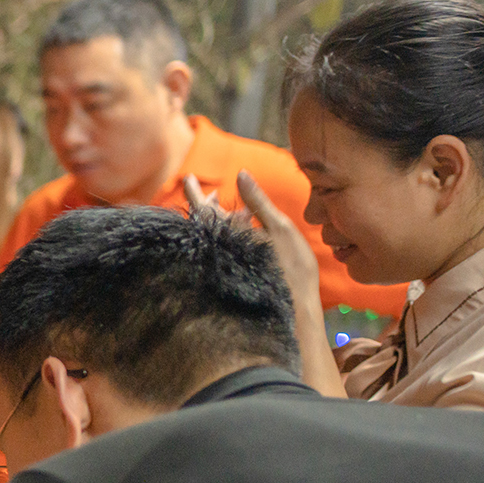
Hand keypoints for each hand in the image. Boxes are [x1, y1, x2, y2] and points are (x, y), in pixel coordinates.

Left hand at [184, 173, 321, 314]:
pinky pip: (223, 248)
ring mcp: (225, 263)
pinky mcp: (232, 273)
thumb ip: (258, 201)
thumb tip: (240, 173)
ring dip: (218, 218)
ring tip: (220, 206)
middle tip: (210, 192)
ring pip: (213, 235)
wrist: (295, 309)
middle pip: (206, 222)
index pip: (203, 210)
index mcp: (229, 236)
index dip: (194, 192)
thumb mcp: (280, 227)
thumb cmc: (292, 267)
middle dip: (206, 204)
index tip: (188, 177)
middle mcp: (221, 250)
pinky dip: (227, 233)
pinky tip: (238, 228)